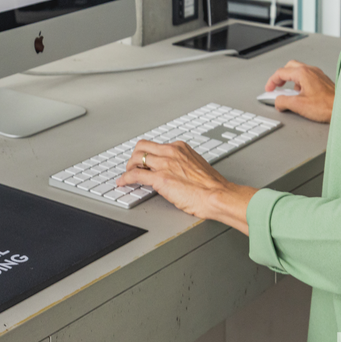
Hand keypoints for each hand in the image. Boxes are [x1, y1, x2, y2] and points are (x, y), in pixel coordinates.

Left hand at [118, 140, 256, 234]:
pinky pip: (135, 175)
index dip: (147, 154)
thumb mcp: (196, 165)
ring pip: (136, 158)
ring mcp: (164, 164)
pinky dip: (125, 178)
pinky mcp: (159, 178)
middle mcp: (170, 152)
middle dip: (134, 156)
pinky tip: (122, 182)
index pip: (156, 146)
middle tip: (132, 166)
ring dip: (128, 167)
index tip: (144, 160)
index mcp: (180, 148)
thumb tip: (173, 169)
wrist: (218, 195)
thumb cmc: (212, 185)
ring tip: (127, 174)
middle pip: (142, 147)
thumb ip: (182, 163)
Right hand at [264, 60, 334, 122]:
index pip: (281, 73)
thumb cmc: (327, 106)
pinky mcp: (323, 81)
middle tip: (276, 87)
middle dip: (280, 77)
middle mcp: (311, 71)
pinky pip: (307, 77)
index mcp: (303, 73)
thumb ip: (282, 101)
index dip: (271, 82)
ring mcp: (318, 75)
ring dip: (290, 80)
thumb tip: (278, 101)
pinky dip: (299, 83)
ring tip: (289, 92)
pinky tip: (301, 94)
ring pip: (299, 71)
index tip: (269, 90)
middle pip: (289, 67)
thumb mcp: (298, 105)